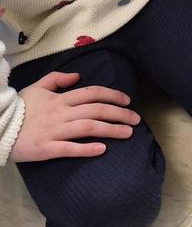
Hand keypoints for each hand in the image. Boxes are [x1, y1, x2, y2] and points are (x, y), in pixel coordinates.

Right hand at [11, 71, 140, 161]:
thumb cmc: (20, 108)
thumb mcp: (36, 87)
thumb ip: (57, 79)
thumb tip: (78, 76)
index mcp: (60, 99)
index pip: (92, 93)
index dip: (112, 95)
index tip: (127, 100)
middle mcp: (61, 113)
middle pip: (96, 110)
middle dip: (120, 114)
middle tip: (136, 120)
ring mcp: (54, 131)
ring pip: (88, 128)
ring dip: (111, 130)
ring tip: (128, 134)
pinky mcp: (46, 148)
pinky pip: (69, 149)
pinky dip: (86, 149)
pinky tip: (102, 150)